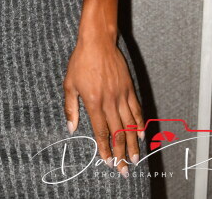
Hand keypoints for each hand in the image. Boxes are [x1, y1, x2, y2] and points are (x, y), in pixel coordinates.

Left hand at [63, 32, 144, 177]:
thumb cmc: (80, 61)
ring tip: (136, 158)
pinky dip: (140, 123)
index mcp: (93, 102)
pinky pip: (136, 109)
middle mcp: (109, 101)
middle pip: (117, 133)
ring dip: (133, 143)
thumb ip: (71, 107)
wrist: (97, 41)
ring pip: (130, 124)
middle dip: (121, 153)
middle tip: (124, 169)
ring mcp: (121, 95)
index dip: (105, 148)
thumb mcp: (69, 84)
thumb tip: (71, 128)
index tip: (108, 161)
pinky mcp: (129, 87)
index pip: (101, 131)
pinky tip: (142, 134)